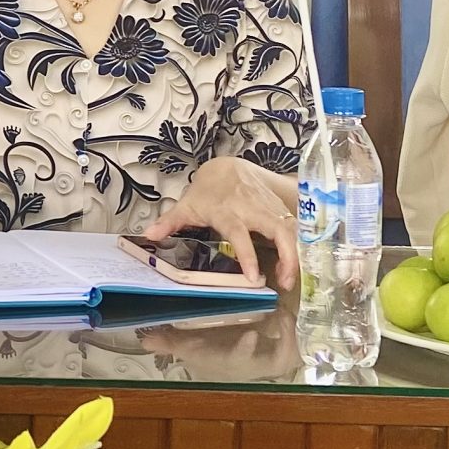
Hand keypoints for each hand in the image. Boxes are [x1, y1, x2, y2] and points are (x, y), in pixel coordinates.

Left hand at [144, 156, 298, 289]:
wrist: (228, 167)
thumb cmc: (207, 190)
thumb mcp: (187, 205)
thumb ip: (170, 222)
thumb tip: (149, 235)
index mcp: (228, 210)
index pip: (240, 233)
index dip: (247, 254)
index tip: (253, 277)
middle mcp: (252, 208)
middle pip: (277, 229)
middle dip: (286, 254)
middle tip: (285, 281)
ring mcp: (269, 208)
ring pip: (291, 228)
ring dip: (295, 254)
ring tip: (290, 279)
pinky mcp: (279, 209)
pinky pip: (294, 228)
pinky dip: (298, 246)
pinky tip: (295, 265)